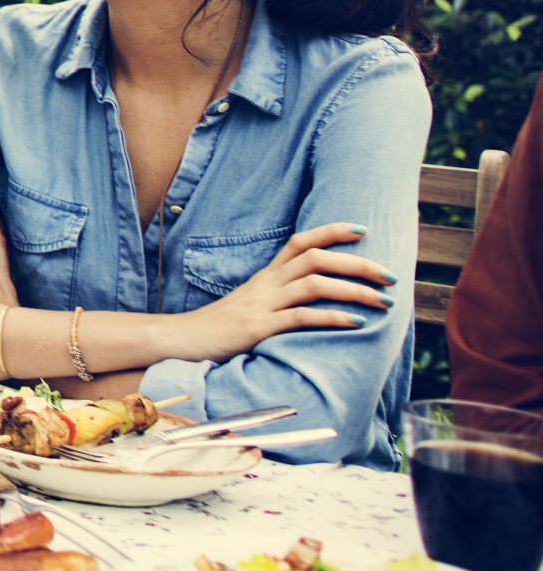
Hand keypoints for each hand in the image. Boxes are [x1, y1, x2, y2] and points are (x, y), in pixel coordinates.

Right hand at [157, 223, 395, 361]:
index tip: (363, 230)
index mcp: (265, 276)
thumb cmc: (220, 327)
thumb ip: (280, 298)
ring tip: (384, 301)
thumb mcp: (252, 306)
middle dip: (358, 262)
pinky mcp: (258, 328)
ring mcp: (262, 304)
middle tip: (389, 275)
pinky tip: (356, 323)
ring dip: (354, 289)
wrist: (181, 340)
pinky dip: (332, 317)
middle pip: (315, 257)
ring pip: (314, 284)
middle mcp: (266, 284)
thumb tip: (315, 298)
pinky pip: (301, 317)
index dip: (331, 231)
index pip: (300, 241)